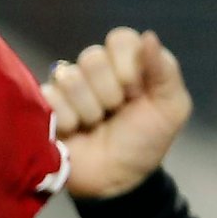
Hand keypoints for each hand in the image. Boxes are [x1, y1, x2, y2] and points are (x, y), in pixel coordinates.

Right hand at [42, 28, 190, 199]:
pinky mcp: (45, 105)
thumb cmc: (144, 143)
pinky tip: (74, 131)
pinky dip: (67, 119)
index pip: (120, 39)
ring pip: (70, 77)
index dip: (127, 66)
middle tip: (114, 112)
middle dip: (109, 92)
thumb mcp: (171, 109)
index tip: (136, 93)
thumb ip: (165, 71)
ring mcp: (68, 87)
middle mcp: (96, 70)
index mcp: (127, 63)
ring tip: (94, 125)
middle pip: (93, 57)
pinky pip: (49, 96)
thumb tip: (149, 36)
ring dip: (89, 110)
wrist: (116, 181)